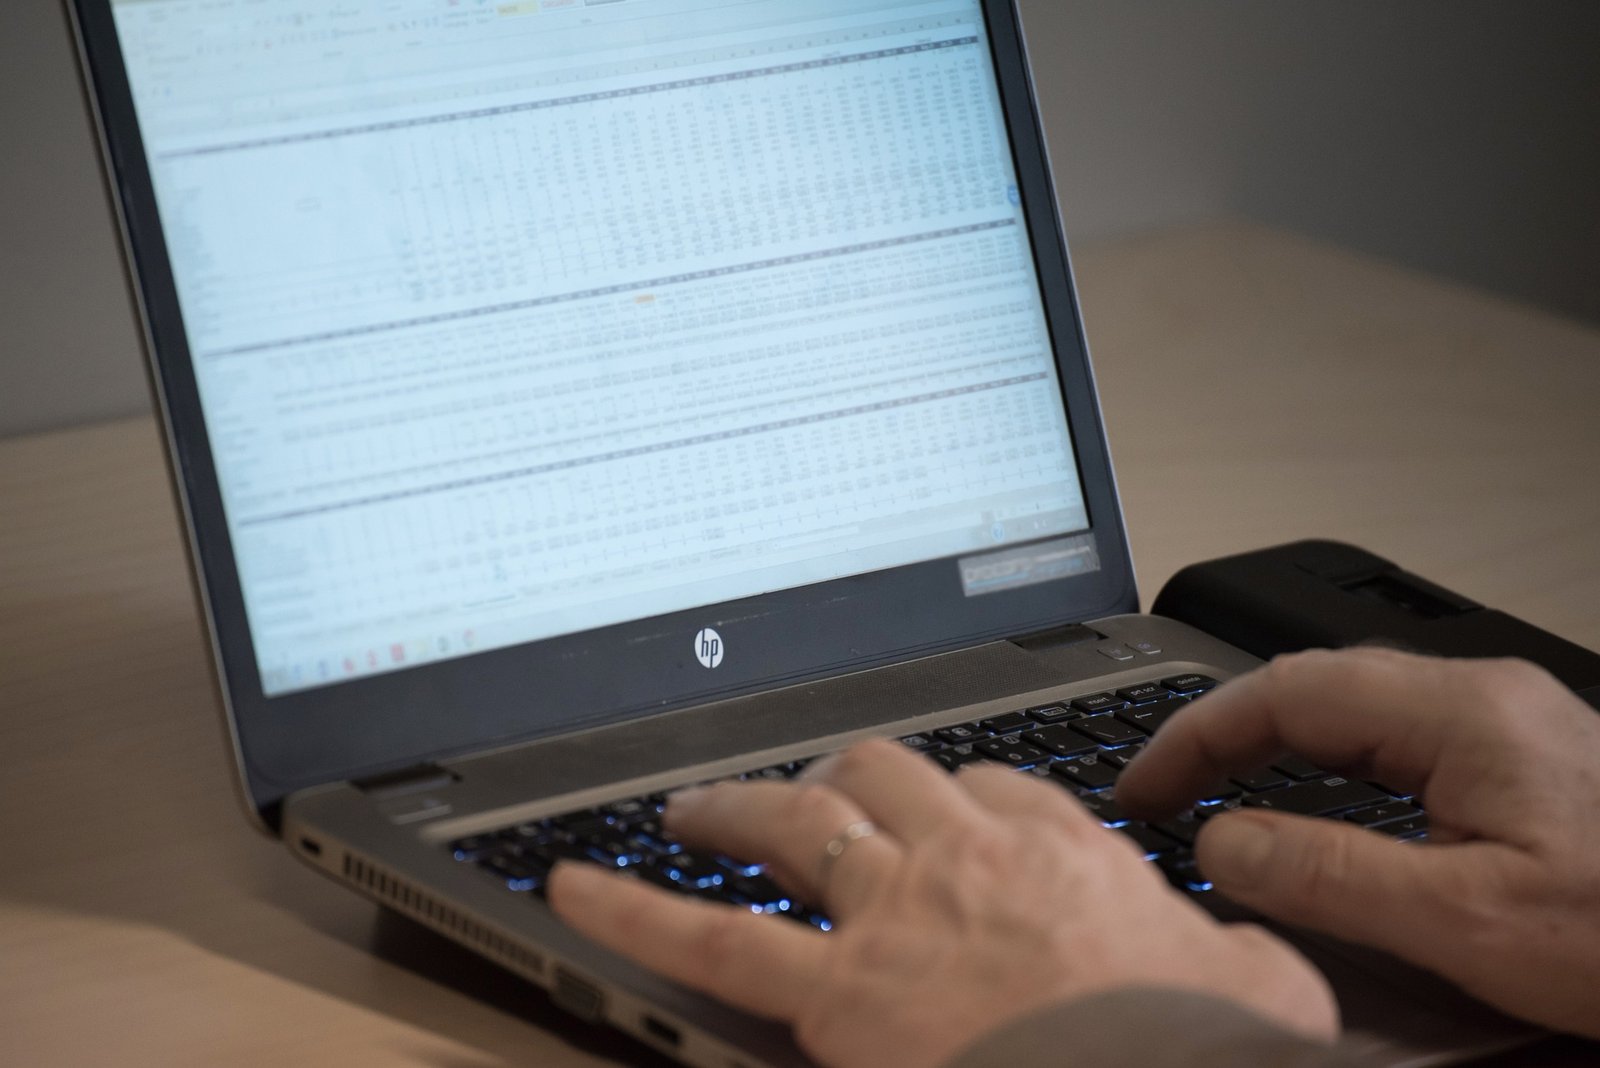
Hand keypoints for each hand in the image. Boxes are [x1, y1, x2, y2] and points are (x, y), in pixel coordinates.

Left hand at [549, 738, 1336, 1067]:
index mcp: (1064, 850)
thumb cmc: (1205, 1046)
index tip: (941, 813)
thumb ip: (1233, 947)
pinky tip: (570, 889)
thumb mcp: (1258, 983)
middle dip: (836, 772)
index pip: (993, 787)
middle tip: (803, 790)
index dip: (955, 796)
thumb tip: (1242, 954)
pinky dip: (632, 913)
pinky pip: (712, 939)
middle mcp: (969, 858)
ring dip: (736, 807)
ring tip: (691, 806)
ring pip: (796, 822)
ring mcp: (896, 914)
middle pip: (883, 773)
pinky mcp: (839, 992)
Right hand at [1118, 648, 1599, 1038]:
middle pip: (1307, 682)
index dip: (1195, 737)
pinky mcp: (1513, 753)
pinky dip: (1318, 758)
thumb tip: (1221, 841)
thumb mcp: (1468, 921)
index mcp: (1461, 713)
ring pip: (1345, 702)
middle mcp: (1478, 696)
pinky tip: (1301, 795)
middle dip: (1218, 732)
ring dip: (1265, 740)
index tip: (1144, 790)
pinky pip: (1387, 731)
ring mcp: (1499, 718)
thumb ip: (1330, 874)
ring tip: (1206, 790)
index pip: (1284, 693)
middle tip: (1158, 792)